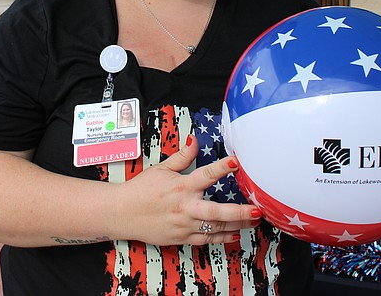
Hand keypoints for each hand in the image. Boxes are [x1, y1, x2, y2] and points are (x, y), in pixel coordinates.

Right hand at [118, 135, 260, 245]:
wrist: (121, 213)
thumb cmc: (141, 189)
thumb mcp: (161, 169)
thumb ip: (182, 157)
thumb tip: (195, 140)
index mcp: (181, 186)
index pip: (205, 174)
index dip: (222, 167)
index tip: (236, 162)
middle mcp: (185, 207)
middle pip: (217, 211)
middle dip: (240, 212)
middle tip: (258, 209)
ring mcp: (184, 225)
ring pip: (216, 227)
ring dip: (237, 225)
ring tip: (255, 221)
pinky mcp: (181, 238)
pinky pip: (206, 239)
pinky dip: (222, 238)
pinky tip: (235, 235)